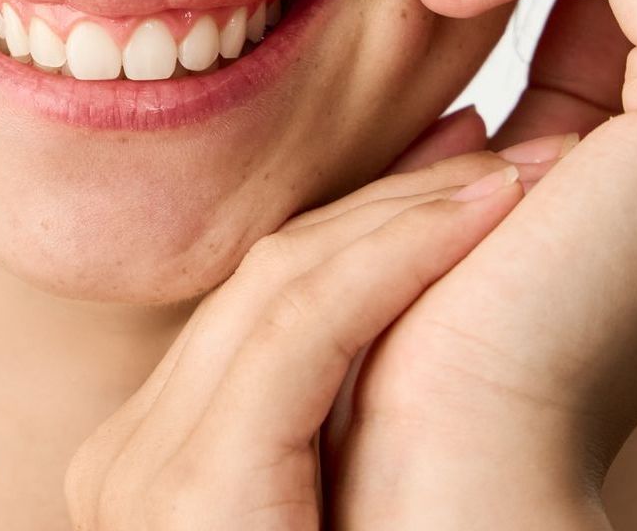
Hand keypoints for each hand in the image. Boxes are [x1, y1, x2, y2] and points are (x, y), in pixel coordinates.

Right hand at [62, 138, 570, 529]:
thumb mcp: (348, 485)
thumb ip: (336, 394)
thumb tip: (412, 263)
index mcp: (161, 453)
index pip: (269, 297)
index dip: (370, 214)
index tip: (461, 159)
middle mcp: (127, 460)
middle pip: (270, 280)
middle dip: (392, 200)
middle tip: (494, 141)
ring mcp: (140, 481)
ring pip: (281, 290)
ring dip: (405, 218)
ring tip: (508, 174)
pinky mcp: (183, 502)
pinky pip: (299, 338)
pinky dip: (394, 260)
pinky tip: (485, 214)